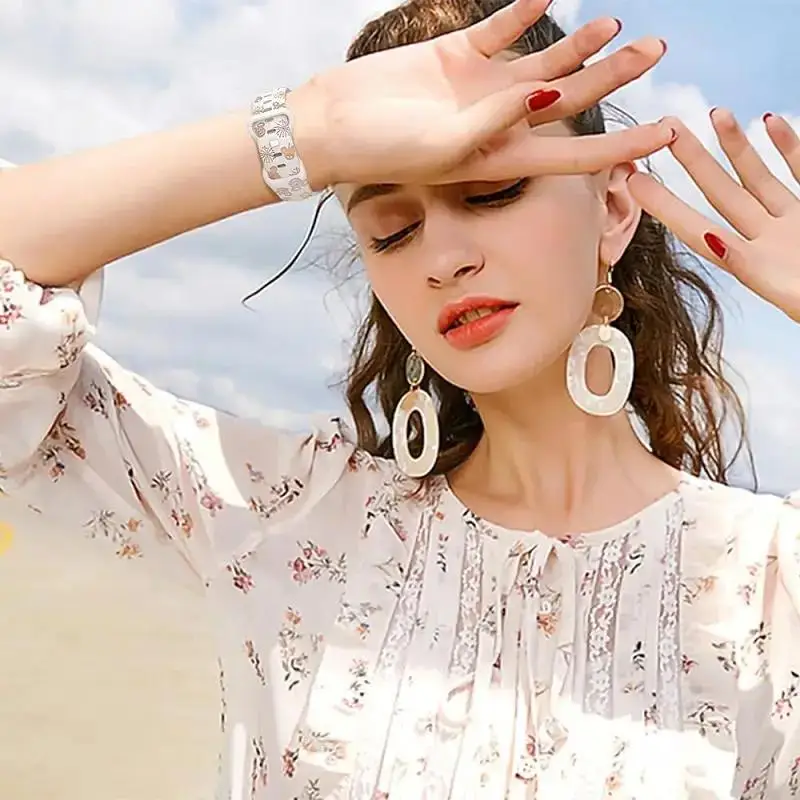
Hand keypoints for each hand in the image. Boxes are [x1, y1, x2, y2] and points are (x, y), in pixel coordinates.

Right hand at [291, 0, 673, 188]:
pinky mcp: (458, 57)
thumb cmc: (382, 150)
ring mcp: (482, 89)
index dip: (623, 145)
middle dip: (614, 76)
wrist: (335, 123)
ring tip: (617, 22)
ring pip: (545, 62)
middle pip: (572, 99)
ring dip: (581, 42)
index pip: (576, 154)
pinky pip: (501, 28)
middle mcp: (500, 124)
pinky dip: (525, 9)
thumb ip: (496, 121)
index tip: (665, 133)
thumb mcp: (443, 146)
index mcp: (502, 157)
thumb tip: (550, 92)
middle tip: (655, 50)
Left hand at [628, 110, 799, 322]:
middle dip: (694, 163)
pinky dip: (788, 148)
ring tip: (716, 113)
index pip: (697, 231)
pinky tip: (769, 121)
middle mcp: (769, 243)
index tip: (633, 180)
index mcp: (755, 268)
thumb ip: (747, 264)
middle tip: (664, 129)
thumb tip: (715, 238)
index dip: (665, 206)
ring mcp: (796, 226)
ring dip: (737, 148)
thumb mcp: (790, 291)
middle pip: (722, 196)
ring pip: (760, 179)